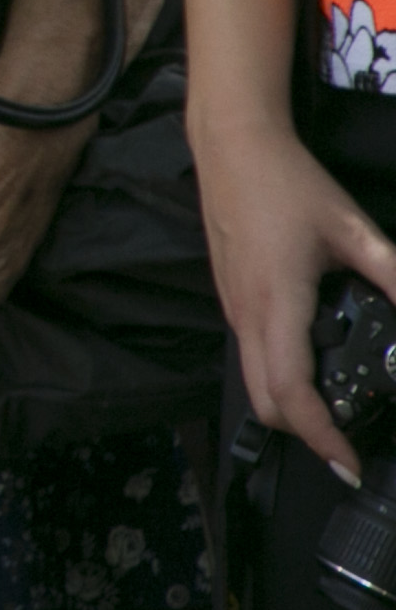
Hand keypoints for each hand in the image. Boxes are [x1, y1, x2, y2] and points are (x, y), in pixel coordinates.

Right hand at [200, 111, 395, 479]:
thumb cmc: (288, 182)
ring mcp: (233, 307)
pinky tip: (313, 361)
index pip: (292, 391)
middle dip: (305, 435)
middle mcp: (247, 314)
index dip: (322, 438)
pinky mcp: (230, 298)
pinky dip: (279, 379)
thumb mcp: (354, 229)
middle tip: (351, 447)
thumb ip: (395, 274)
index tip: (352, 465)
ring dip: (290, 409)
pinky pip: (249, 357)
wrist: (230, 145)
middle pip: (264, 402)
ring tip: (337, 413)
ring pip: (252, 383)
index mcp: (278, 302)